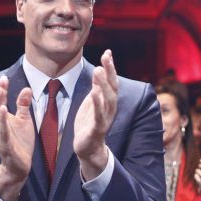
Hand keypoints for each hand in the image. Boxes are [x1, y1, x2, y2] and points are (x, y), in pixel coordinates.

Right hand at [0, 76, 34, 200]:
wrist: (18, 166)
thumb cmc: (20, 142)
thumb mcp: (24, 121)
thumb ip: (23, 105)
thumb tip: (26, 88)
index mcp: (1, 120)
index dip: (1, 90)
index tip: (4, 78)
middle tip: (2, 82)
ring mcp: (0, 137)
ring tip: (1, 93)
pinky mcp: (6, 146)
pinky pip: (4, 133)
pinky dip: (3, 123)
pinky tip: (4, 112)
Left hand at [73, 50, 117, 179]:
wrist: (88, 148)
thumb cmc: (89, 123)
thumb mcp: (93, 102)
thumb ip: (97, 87)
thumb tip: (100, 69)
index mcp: (108, 101)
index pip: (111, 81)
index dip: (110, 67)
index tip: (108, 52)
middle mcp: (110, 108)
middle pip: (112, 88)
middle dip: (109, 72)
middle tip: (105, 57)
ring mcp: (104, 118)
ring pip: (107, 100)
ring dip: (103, 85)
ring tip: (99, 70)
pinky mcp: (97, 129)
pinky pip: (98, 116)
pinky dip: (97, 104)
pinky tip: (94, 93)